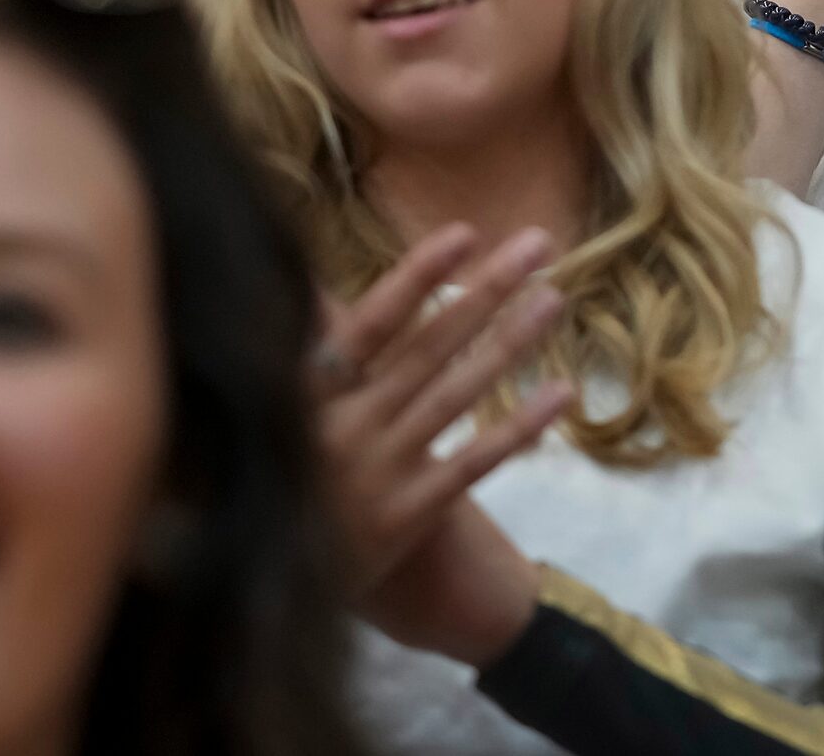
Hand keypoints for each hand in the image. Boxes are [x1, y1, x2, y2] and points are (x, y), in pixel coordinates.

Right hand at [317, 225, 574, 667]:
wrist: (262, 587)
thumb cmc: (281, 469)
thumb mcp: (275, 408)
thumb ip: (301, 346)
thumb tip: (305, 273)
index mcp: (306, 395)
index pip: (370, 325)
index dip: (416, 278)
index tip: (466, 235)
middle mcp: (344, 428)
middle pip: (428, 348)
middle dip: (487, 290)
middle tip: (540, 243)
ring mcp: (378, 473)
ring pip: (457, 395)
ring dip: (510, 342)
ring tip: (554, 298)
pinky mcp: (407, 516)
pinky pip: (473, 463)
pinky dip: (518, 427)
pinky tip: (561, 392)